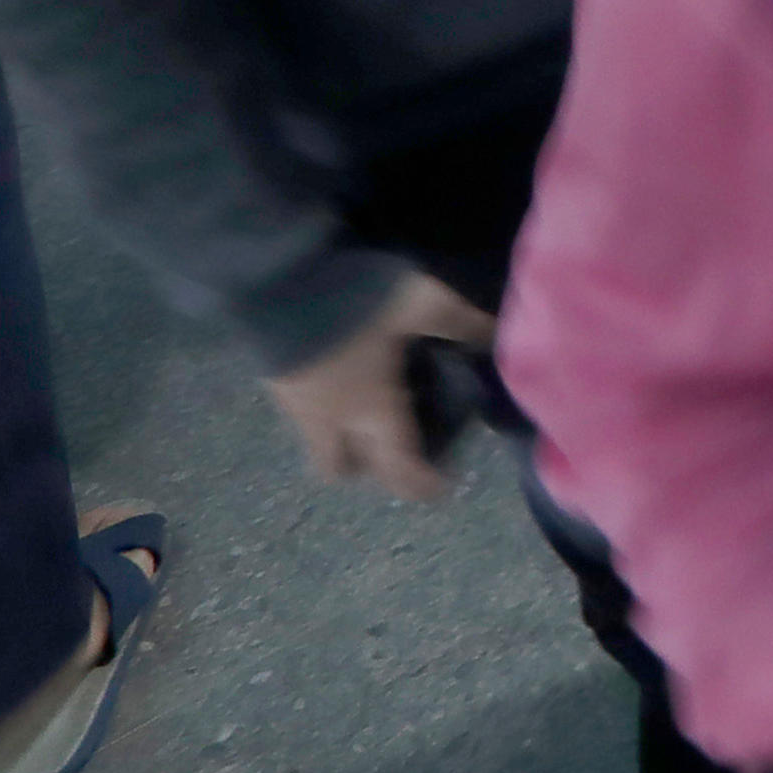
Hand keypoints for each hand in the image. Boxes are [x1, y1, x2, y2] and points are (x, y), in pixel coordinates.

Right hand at [266, 269, 500, 501]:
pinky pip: (301, 416)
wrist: (277, 281)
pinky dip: (323, 412)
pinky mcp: (274, 382)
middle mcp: (331, 420)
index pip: (397, 465)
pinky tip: (341, 381)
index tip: (439, 491)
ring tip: (369, 412)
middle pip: (343, 467)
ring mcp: (295, 404)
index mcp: (373, 409)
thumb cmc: (358, 302)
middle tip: (398, 449)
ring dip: (342, 441)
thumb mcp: (422, 304)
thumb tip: (499, 339)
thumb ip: (460, 324)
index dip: (417, 484)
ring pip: (316, 444)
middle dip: (369, 469)